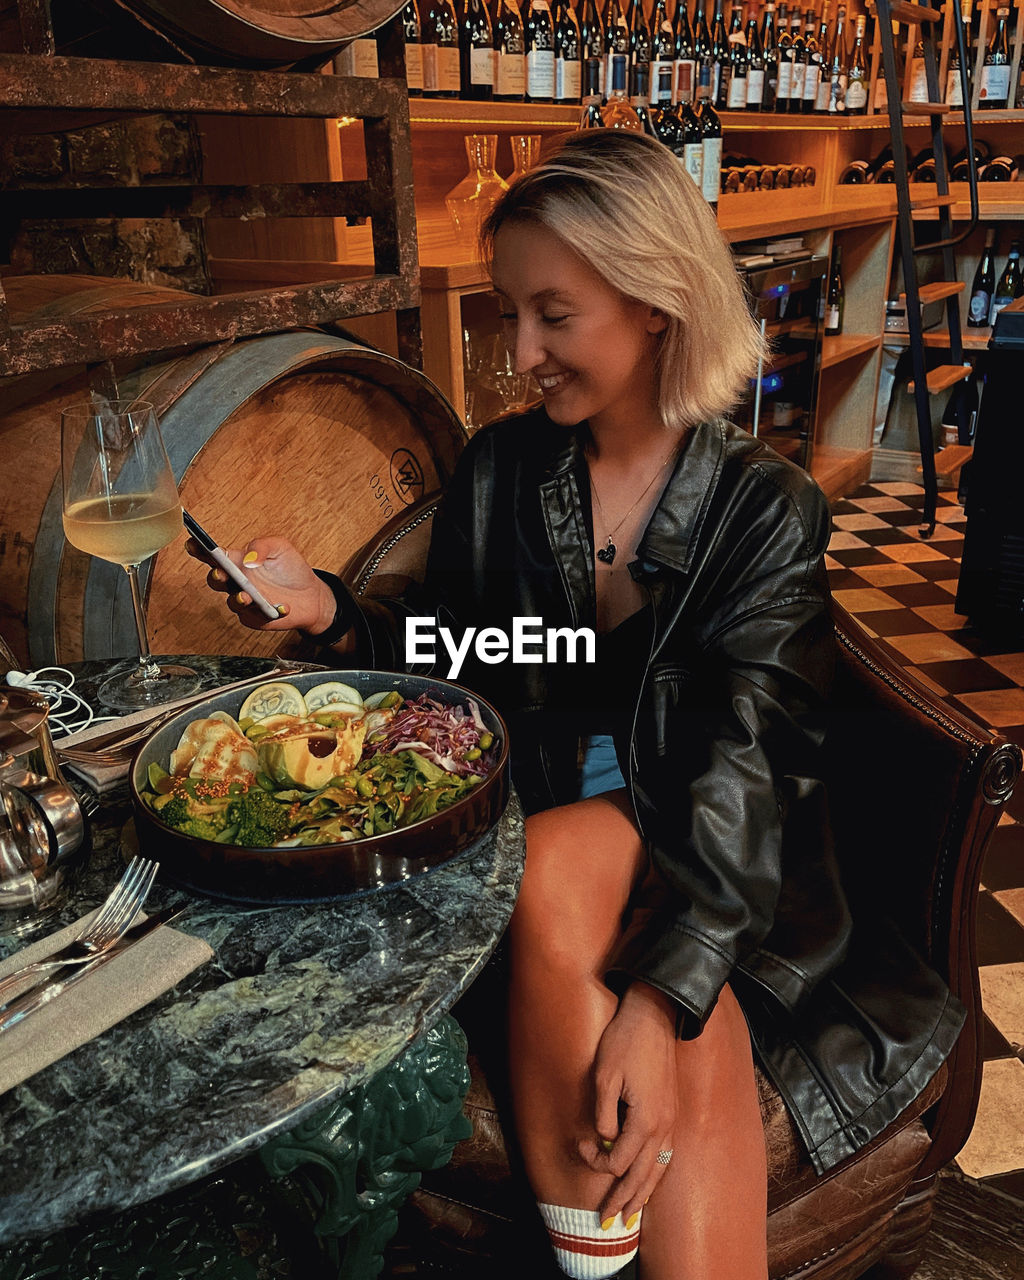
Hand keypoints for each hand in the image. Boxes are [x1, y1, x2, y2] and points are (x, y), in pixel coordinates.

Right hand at [186, 535, 335, 633]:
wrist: (312, 594)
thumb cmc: (291, 569)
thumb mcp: (280, 547)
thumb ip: (262, 545)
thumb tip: (249, 557)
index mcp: (237, 562)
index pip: (213, 555)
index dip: (199, 549)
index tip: (193, 544)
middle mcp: (237, 582)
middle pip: (216, 580)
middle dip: (216, 576)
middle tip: (221, 573)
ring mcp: (245, 602)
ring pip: (233, 602)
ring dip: (238, 599)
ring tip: (247, 596)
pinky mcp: (257, 618)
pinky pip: (260, 616)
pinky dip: (272, 612)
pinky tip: (284, 607)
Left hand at [578, 983, 677, 1224]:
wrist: (654, 1014)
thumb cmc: (625, 1041)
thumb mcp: (604, 1075)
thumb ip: (603, 1113)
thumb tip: (604, 1138)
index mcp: (644, 1120)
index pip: (617, 1160)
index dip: (595, 1159)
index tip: (579, 1144)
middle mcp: (662, 1126)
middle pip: (641, 1176)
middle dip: (623, 1200)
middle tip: (608, 1223)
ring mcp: (670, 1120)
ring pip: (658, 1170)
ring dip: (643, 1194)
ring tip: (631, 1216)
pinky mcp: (671, 1112)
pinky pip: (665, 1154)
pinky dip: (655, 1174)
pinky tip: (648, 1181)